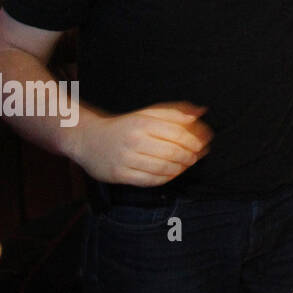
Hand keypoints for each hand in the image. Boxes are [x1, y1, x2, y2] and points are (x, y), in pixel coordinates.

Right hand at [72, 102, 211, 186]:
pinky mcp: (120, 175)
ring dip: (180, 168)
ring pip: (162, 168)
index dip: (194, 140)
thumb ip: (174, 112)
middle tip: (197, 156)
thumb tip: (200, 112)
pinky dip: (166, 178)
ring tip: (187, 164)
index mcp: (142, 123)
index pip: (176, 133)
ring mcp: (126, 159)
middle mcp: (134, 140)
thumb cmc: (125, 126)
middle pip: (172, 152)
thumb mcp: (147, 114)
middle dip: (190, 156)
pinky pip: (150, 180)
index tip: (203, 143)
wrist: (89, 140)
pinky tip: (172, 173)